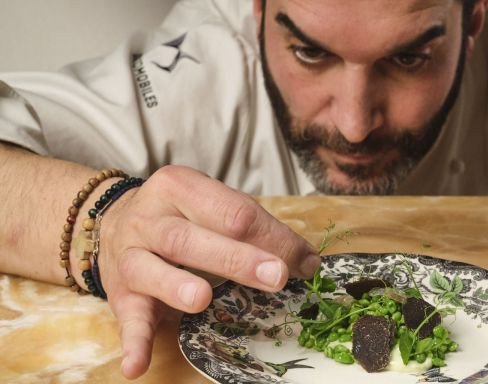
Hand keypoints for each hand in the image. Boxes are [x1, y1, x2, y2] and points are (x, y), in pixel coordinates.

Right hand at [96, 165, 319, 377]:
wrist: (111, 223)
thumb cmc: (181, 218)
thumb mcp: (213, 208)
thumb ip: (256, 230)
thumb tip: (306, 262)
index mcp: (182, 188)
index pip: (233, 211)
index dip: (271, 237)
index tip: (304, 262)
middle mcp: (151, 218)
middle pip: (190, 238)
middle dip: (236, 258)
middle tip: (275, 276)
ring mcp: (130, 255)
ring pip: (151, 268)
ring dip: (177, 286)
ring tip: (202, 299)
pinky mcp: (120, 293)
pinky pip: (126, 318)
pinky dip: (133, 342)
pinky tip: (136, 365)